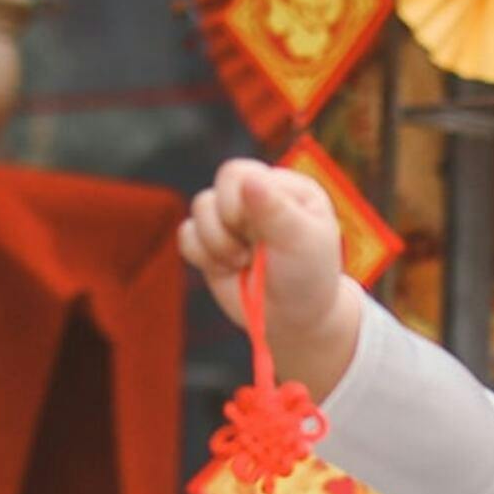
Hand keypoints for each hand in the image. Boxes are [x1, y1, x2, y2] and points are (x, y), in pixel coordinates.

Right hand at [180, 157, 363, 395]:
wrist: (294, 320)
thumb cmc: (307, 278)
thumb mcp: (300, 242)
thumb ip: (275, 210)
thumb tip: (249, 180)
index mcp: (281, 187)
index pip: (236, 174)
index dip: (235, 204)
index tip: (257, 234)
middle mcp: (255, 197)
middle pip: (214, 191)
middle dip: (224, 227)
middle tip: (249, 252)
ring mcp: (232, 220)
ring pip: (197, 211)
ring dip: (216, 244)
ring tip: (242, 263)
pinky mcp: (213, 243)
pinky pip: (186, 236)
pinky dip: (201, 256)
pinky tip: (227, 270)